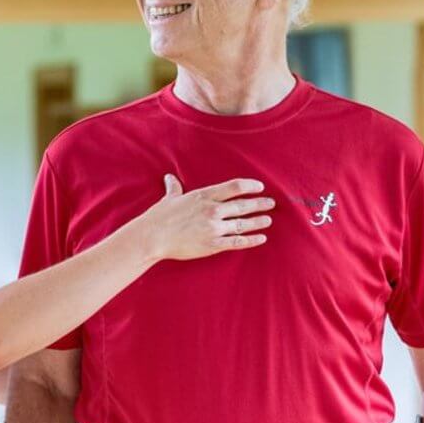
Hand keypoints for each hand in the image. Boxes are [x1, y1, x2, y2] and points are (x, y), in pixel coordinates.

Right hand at [136, 174, 273, 260]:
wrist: (153, 237)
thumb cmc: (159, 217)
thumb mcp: (169, 198)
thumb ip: (174, 188)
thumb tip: (169, 178)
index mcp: (204, 196)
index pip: (234, 187)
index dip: (250, 186)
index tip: (259, 187)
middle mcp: (212, 210)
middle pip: (243, 205)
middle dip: (259, 204)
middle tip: (270, 203)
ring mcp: (214, 228)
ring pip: (242, 223)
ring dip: (258, 221)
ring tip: (268, 220)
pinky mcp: (212, 244)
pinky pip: (237, 242)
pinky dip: (251, 240)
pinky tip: (261, 238)